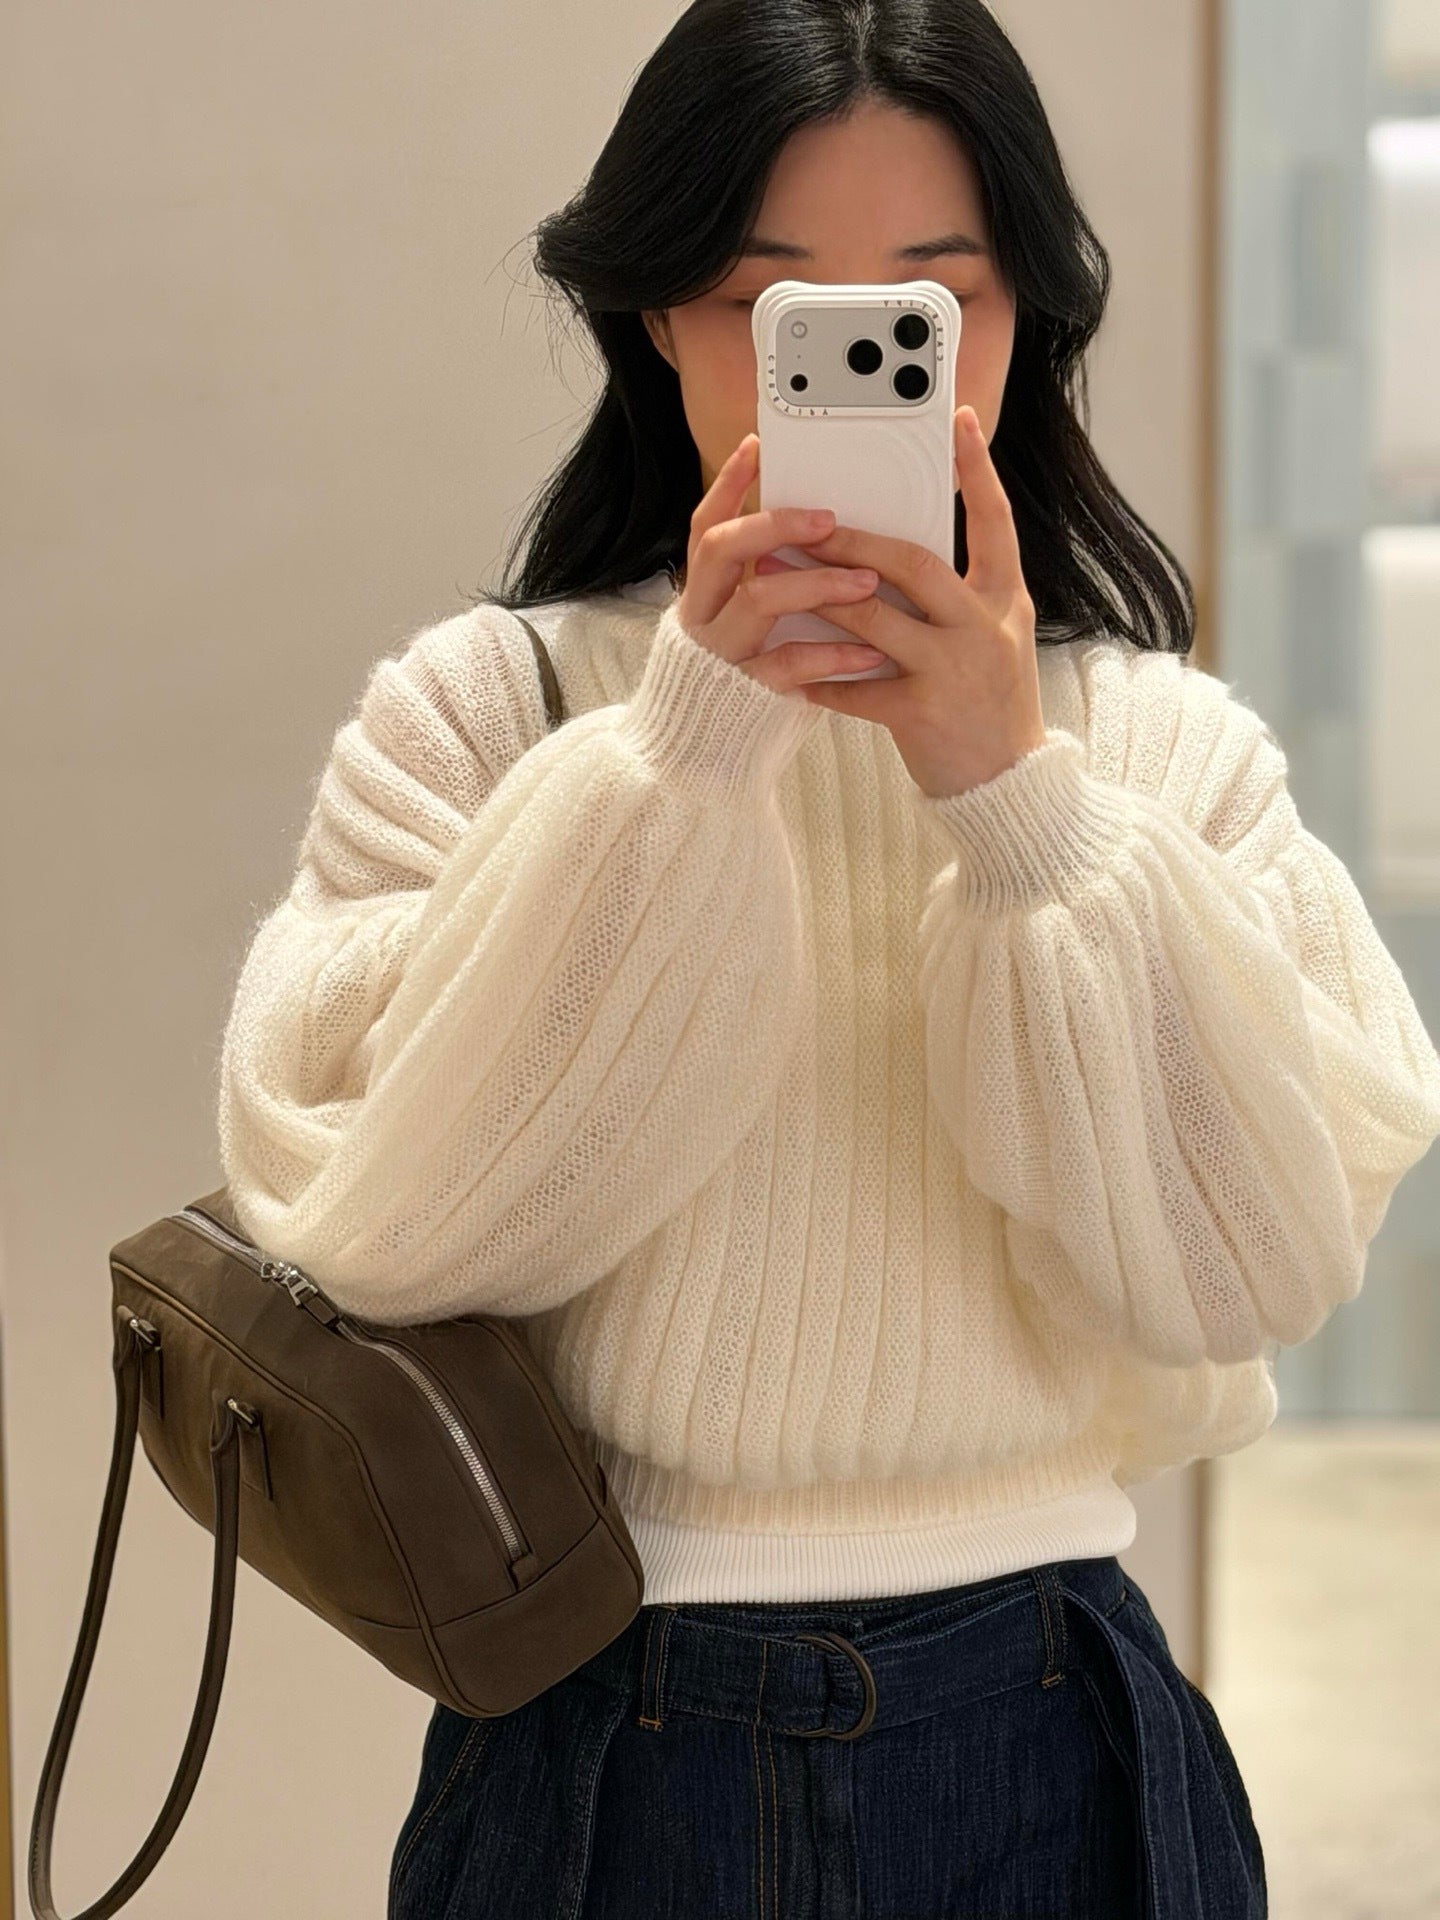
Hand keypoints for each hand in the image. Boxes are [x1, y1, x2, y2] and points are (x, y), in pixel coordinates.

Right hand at [674, 434, 891, 693]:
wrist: (707, 762)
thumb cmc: (746, 683)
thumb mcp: (749, 627)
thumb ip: (773, 585)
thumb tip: (831, 539)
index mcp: (702, 593)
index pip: (705, 526)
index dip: (728, 484)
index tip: (759, 446)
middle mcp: (701, 617)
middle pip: (721, 548)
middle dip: (775, 524)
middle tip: (829, 519)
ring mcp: (719, 654)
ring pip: (757, 600)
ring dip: (817, 584)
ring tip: (867, 582)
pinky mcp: (743, 695)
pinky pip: (784, 664)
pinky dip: (830, 655)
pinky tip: (867, 653)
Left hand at [759, 405, 1046, 798]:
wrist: (1007, 786)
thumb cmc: (990, 706)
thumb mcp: (993, 638)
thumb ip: (956, 596)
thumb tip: (891, 554)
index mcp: (1003, 600)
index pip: (994, 521)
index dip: (978, 470)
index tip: (960, 421)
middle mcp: (983, 627)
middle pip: (912, 562)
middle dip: (852, 540)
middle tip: (806, 521)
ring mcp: (953, 670)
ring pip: (874, 618)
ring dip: (819, 596)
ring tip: (777, 577)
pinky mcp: (922, 714)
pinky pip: (856, 688)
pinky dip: (819, 679)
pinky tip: (786, 670)